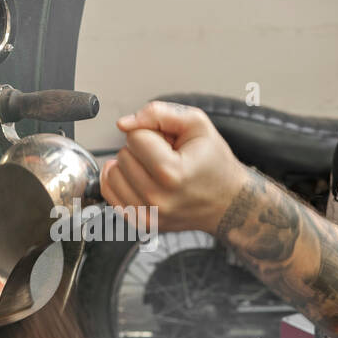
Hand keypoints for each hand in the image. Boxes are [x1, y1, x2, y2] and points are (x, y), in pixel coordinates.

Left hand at [99, 101, 245, 234]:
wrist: (227, 203)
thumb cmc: (214, 163)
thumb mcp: (197, 124)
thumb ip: (158, 113)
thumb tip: (124, 123)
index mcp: (172, 173)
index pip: (135, 138)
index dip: (152, 134)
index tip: (169, 144)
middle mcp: (157, 199)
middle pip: (122, 156)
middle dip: (141, 151)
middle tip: (166, 158)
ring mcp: (148, 215)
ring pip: (112, 174)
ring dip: (130, 167)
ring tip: (156, 171)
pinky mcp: (141, 223)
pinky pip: (110, 194)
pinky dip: (122, 182)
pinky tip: (143, 180)